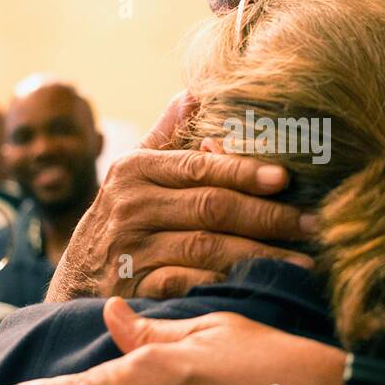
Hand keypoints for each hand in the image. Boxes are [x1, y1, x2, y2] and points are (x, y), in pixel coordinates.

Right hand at [47, 94, 315, 300]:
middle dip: (269, 216)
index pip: (199, 167)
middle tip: (312, 223)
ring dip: (261, 256)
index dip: (245, 171)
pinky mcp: (135, 291)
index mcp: (134, 170)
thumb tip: (195, 93)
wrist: (73, 284)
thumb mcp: (129, 174)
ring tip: (302, 262)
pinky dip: (227, 284)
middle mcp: (130, 207)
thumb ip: (164, 137)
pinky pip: (191, 285)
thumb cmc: (117, 222)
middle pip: (211, 208)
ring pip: (208, 248)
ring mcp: (131, 251)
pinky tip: (260, 287)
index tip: (286, 178)